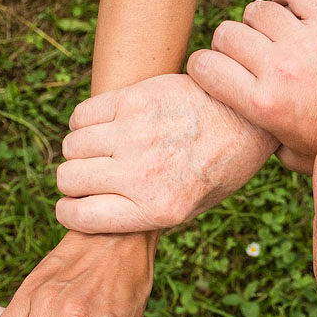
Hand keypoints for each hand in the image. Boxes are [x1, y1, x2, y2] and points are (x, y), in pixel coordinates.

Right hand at [55, 74, 277, 233]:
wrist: (248, 119)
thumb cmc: (220, 168)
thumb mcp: (191, 208)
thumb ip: (145, 214)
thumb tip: (97, 214)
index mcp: (157, 209)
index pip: (79, 217)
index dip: (70, 213)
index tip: (74, 206)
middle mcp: (142, 174)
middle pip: (68, 179)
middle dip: (73, 182)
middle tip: (92, 177)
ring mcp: (136, 134)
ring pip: (71, 146)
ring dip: (80, 151)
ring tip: (102, 150)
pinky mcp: (135, 99)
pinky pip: (82, 115)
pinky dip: (84, 123)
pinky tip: (105, 126)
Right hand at [188, 0, 316, 173]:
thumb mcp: (291, 155)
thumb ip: (261, 145)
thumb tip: (238, 139)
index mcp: (263, 106)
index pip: (204, 67)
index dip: (202, 66)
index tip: (211, 71)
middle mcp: (281, 70)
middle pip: (227, 34)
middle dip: (228, 45)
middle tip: (245, 57)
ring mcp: (308, 42)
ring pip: (257, 10)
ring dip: (259, 22)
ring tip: (272, 38)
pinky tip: (290, 10)